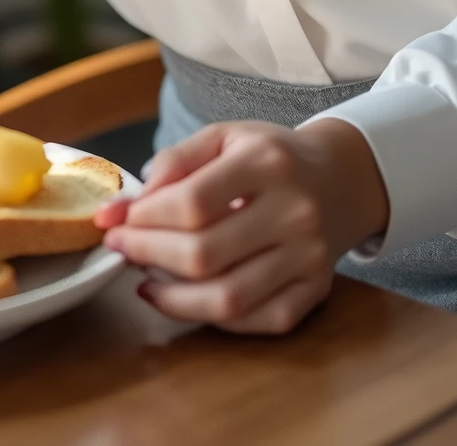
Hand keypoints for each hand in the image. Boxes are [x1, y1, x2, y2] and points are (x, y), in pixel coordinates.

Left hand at [94, 116, 388, 334]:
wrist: (341, 177)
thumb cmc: (271, 157)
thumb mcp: (226, 136)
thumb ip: (177, 159)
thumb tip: (128, 202)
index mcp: (268, 162)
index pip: (193, 202)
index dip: (144, 218)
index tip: (116, 220)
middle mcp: (294, 211)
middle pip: (204, 254)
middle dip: (147, 254)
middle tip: (120, 248)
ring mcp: (309, 257)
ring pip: (228, 299)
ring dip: (172, 297)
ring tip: (144, 280)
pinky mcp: (314, 291)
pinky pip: (255, 321)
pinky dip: (210, 318)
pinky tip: (184, 298)